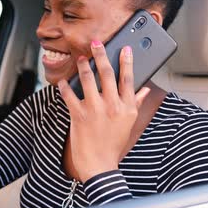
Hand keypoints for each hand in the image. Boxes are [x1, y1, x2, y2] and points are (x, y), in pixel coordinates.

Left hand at [58, 40, 150, 182]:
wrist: (100, 165)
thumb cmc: (114, 144)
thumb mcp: (129, 123)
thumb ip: (136, 103)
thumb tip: (145, 88)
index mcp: (126, 107)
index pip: (128, 79)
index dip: (127, 61)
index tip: (125, 48)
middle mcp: (112, 106)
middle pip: (107, 74)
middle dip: (101, 55)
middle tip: (96, 42)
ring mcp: (95, 110)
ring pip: (88, 80)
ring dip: (83, 66)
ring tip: (81, 59)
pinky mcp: (79, 116)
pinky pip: (69, 95)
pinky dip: (64, 86)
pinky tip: (62, 82)